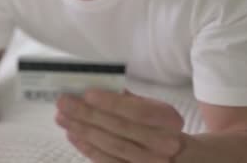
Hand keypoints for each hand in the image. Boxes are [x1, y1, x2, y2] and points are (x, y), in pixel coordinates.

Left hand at [55, 89, 185, 162]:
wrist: (184, 158)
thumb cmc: (160, 126)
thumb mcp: (155, 108)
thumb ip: (130, 100)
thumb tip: (98, 91)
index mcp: (169, 120)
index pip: (138, 111)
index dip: (112, 103)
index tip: (87, 93)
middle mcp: (164, 144)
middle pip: (120, 129)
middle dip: (88, 114)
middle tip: (63, 102)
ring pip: (112, 147)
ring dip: (83, 131)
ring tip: (62, 118)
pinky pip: (109, 162)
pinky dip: (88, 149)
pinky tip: (73, 136)